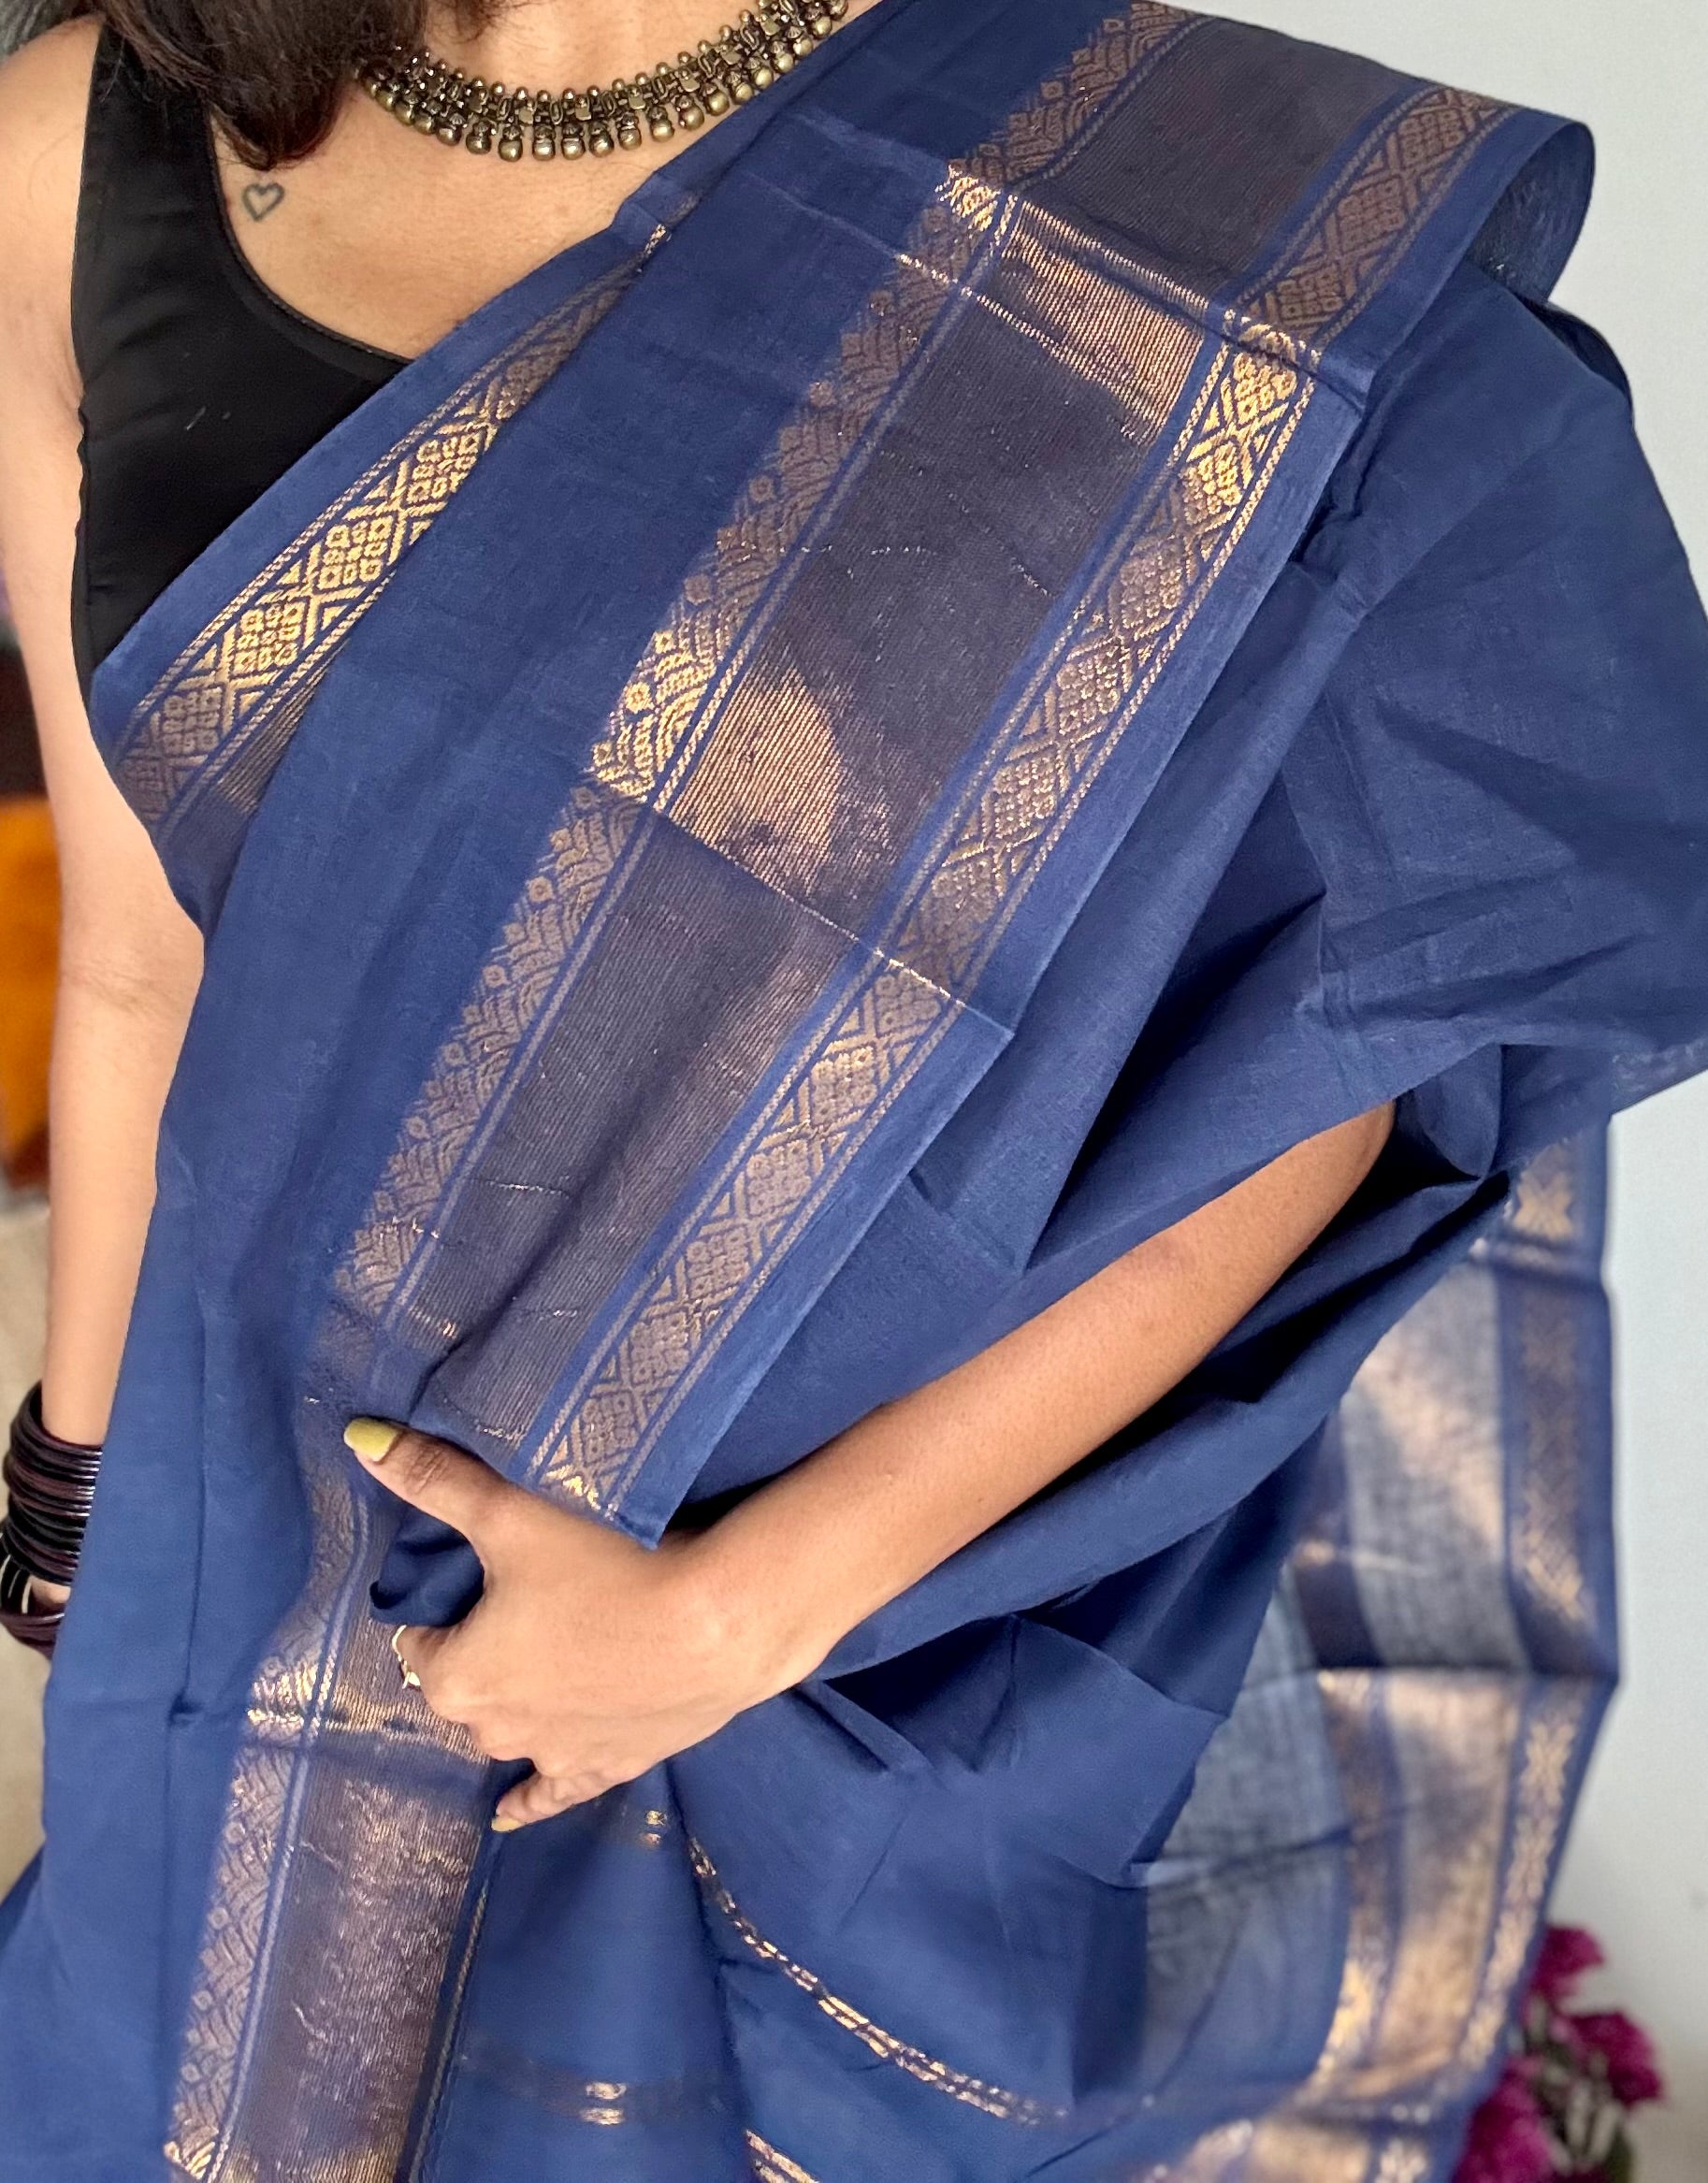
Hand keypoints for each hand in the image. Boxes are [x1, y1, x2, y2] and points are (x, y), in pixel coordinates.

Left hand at [344, 1418, 805, 1830]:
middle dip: (481, 1651)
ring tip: (543, 1660)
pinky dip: (528, 1797)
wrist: (717, 1626)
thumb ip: (436, 1479)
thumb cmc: (606, 1565)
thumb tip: (358, 1438)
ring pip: (508, 1731)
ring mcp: (550, 1756)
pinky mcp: (604, 1769)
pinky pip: (550, 1792)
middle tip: (522, 1602)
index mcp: (457, 1678)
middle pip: (464, 1685)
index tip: (479, 1576)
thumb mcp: (511, 1514)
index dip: (443, 1605)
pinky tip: (508, 1811)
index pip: (418, 1638)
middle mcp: (492, 1731)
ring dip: (515, 1703)